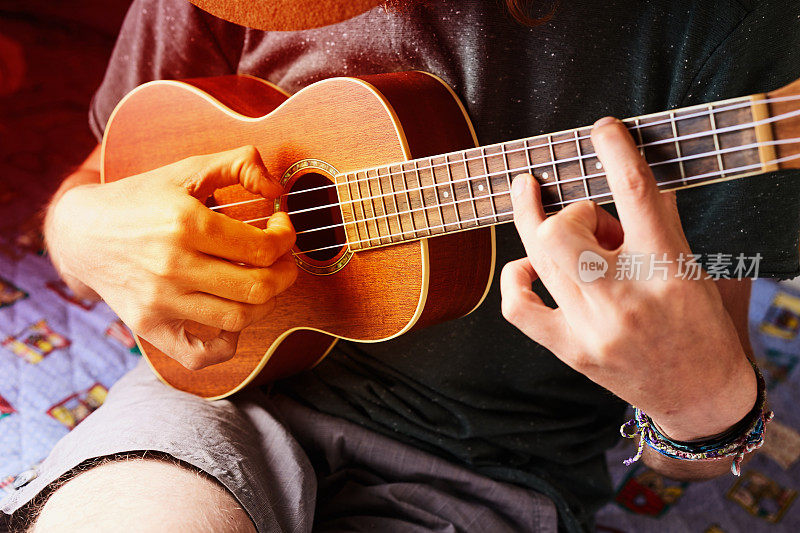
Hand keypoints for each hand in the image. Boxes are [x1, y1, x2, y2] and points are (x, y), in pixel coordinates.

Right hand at [45, 146, 297, 369]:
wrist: (80, 232)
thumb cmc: (140, 199)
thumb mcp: (187, 169)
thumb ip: (238, 163)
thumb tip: (275, 186)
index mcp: (186, 224)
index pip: (263, 247)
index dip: (287, 239)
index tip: (281, 229)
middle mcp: (173, 265)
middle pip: (258, 287)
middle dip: (286, 273)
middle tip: (282, 260)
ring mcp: (160, 300)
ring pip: (238, 319)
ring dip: (265, 303)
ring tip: (261, 283)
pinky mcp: (149, 325)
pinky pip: (199, 355)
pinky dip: (225, 345)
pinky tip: (231, 320)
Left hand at [500, 117, 756, 440]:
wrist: (699, 396)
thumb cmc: (699, 326)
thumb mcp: (691, 266)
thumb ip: (658, 219)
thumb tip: (625, 170)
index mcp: (666, 269)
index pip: (636, 194)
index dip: (615, 151)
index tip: (602, 130)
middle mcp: (626, 298)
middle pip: (562, 228)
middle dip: (570, 212)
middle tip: (588, 218)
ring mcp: (592, 328)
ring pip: (538, 258)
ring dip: (546, 233)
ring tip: (570, 236)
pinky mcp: (570, 351)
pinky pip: (518, 307)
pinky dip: (516, 278)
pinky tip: (527, 268)